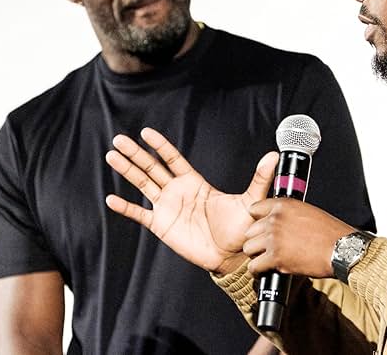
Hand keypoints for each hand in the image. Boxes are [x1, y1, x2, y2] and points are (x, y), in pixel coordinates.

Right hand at [105, 127, 277, 274]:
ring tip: (111, 156)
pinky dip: (126, 207)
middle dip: (135, 154)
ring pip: (143, 184)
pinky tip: (111, 199)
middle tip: (118, 140)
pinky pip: (139, 214)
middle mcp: (177, 191)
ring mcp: (167, 207)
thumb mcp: (251, 200)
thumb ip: (260, 177)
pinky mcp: (162, 226)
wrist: (232, 255)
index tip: (145, 132)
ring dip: (127, 172)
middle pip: (151, 168)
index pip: (172, 159)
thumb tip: (275, 156)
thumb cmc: (241, 228)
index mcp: (194, 182)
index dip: (159, 145)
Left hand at [243, 199, 355, 277]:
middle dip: (257, 240)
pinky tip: (265, 270)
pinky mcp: (275, 257)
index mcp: (283, 205)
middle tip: (267, 248)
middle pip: (249, 231)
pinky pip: (254, 266)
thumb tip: (281, 220)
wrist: (341, 249)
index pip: (254, 209)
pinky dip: (258, 271)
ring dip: (257, 256)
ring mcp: (274, 238)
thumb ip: (290, 214)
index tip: (262, 228)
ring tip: (266, 260)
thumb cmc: (330, 233)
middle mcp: (275, 219)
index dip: (258, 221)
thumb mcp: (308, 212)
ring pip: (249, 248)